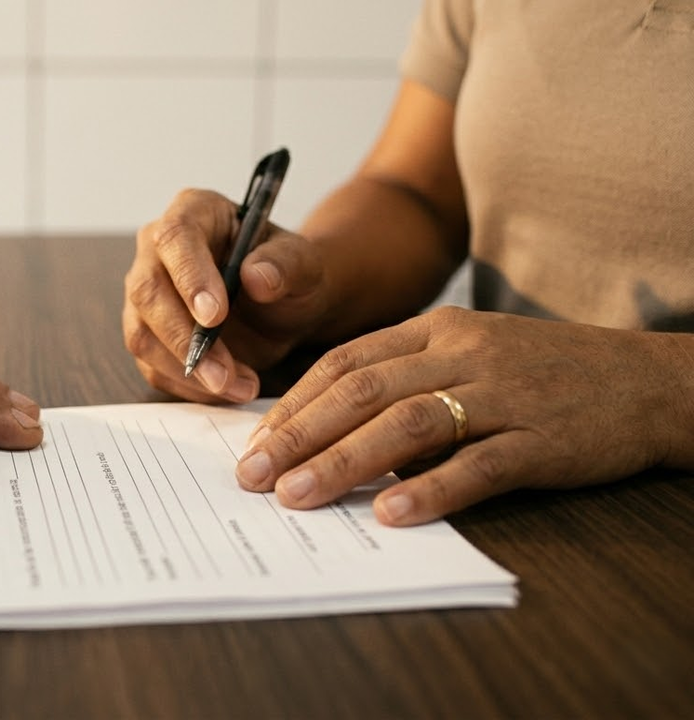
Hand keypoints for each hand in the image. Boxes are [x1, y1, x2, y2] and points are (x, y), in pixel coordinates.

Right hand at [123, 189, 329, 403]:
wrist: (284, 306)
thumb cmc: (288, 273)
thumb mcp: (303, 264)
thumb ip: (285, 265)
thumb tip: (255, 277)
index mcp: (194, 212)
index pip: (175, 237)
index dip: (190, 277)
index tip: (215, 317)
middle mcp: (157, 250)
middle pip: (147, 291)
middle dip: (184, 338)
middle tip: (224, 372)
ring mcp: (146, 294)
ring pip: (142, 334)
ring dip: (186, 370)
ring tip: (238, 386)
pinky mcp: (148, 334)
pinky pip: (152, 365)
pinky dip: (187, 386)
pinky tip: (225, 390)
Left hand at [235, 306, 691, 524]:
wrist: (648, 380)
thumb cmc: (544, 372)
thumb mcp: (470, 353)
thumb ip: (406, 378)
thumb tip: (328, 428)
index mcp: (438, 329)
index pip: (346, 362)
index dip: (295, 404)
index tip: (255, 444)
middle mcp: (463, 353)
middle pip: (363, 391)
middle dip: (299, 436)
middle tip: (253, 477)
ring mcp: (505, 394)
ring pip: (409, 423)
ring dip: (344, 461)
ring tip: (297, 497)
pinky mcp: (544, 440)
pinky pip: (479, 465)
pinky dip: (430, 489)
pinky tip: (390, 513)